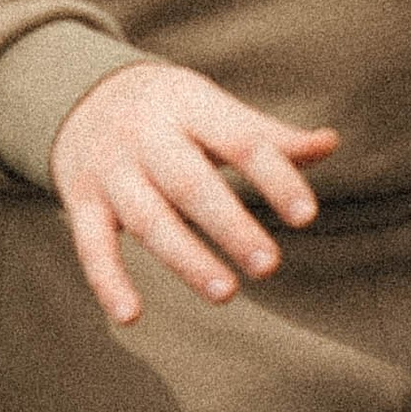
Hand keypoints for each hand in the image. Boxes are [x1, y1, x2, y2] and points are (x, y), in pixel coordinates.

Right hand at [49, 61, 339, 327]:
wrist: (80, 94)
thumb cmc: (168, 110)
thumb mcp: (212, 107)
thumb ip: (266, 134)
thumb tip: (330, 144)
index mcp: (190, 106)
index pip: (239, 140)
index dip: (274, 176)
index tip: (306, 216)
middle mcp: (147, 136)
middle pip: (190, 183)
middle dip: (230, 225)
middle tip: (270, 266)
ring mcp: (110, 170)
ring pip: (146, 219)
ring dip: (185, 259)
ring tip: (226, 294)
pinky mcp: (80, 201)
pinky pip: (90, 245)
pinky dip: (107, 282)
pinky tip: (131, 317)